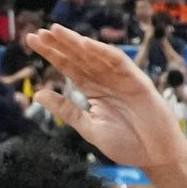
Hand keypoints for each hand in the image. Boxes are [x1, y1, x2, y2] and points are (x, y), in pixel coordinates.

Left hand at [26, 24, 186, 167]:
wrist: (154, 156)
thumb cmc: (126, 143)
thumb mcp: (88, 127)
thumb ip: (65, 110)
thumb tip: (38, 94)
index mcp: (92, 90)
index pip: (68, 67)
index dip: (51, 54)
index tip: (32, 41)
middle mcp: (105, 80)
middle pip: (78, 57)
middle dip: (58, 44)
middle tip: (38, 32)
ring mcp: (121, 78)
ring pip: (94, 55)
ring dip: (75, 42)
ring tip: (55, 31)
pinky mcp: (136, 80)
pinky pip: (117, 61)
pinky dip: (101, 51)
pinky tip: (84, 43)